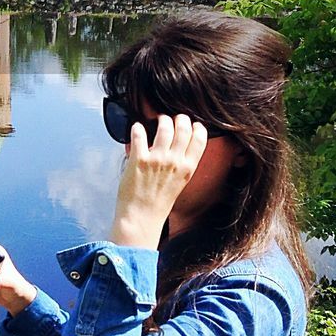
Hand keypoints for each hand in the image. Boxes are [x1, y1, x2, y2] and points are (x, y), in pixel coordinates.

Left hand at [109, 113, 208, 248]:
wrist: (141, 216)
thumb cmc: (158, 202)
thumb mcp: (179, 183)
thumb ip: (180, 165)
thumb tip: (177, 148)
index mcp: (187, 168)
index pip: (199, 140)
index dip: (197, 127)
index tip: (192, 123)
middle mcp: (174, 162)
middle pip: (183, 129)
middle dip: (180, 119)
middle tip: (174, 118)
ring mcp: (157, 159)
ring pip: (164, 127)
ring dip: (162, 120)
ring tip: (158, 119)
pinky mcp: (139, 159)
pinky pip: (139, 134)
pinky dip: (137, 128)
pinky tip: (136, 127)